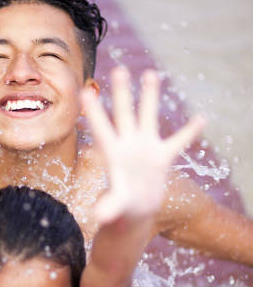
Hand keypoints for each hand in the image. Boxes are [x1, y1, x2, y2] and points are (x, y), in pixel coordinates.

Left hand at [82, 67, 204, 224]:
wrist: (135, 211)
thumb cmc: (121, 208)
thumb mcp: (115, 207)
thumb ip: (109, 207)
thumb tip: (100, 217)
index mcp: (113, 154)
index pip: (102, 129)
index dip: (95, 112)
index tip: (84, 91)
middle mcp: (128, 145)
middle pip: (124, 114)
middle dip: (123, 93)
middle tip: (119, 69)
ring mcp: (146, 148)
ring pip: (148, 116)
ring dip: (149, 96)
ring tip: (150, 73)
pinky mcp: (162, 156)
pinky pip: (178, 141)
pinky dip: (189, 131)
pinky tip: (201, 118)